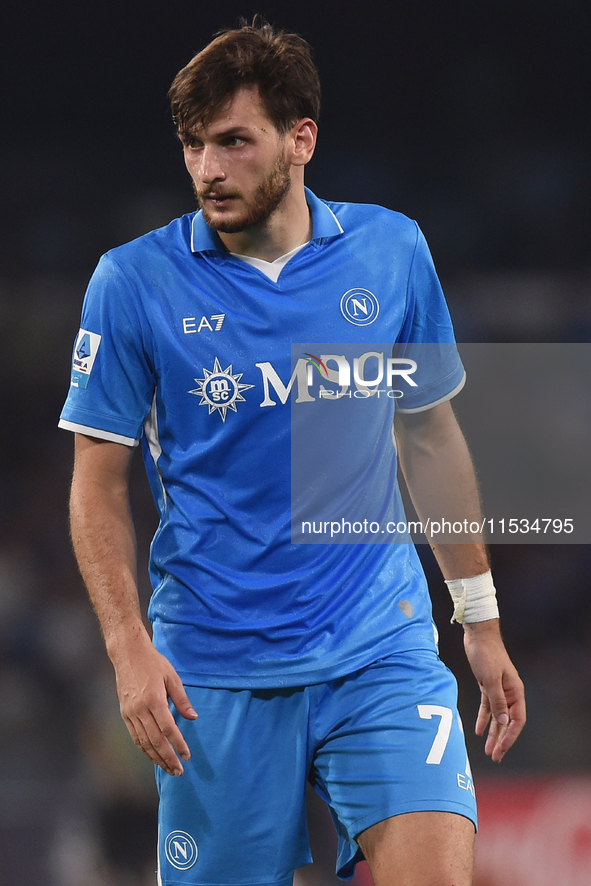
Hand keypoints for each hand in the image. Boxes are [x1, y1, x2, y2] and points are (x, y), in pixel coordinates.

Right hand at [111, 629, 197, 775]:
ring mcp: (130, 712)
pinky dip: (144, 749)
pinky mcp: (125, 713)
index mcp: (154, 699)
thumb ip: (182, 700)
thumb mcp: (172, 677)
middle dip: (168, 758)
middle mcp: (140, 709)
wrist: (128, 654)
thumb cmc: (153, 663)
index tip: (187, 756)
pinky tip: (153, 756)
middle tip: (179, 771)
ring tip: (168, 769)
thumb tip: (193, 718)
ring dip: (156, 758)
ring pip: (143, 742)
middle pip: (155, 740)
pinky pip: (135, 736)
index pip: (168, 729)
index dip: (178, 744)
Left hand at [462, 620, 525, 761]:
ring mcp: (498, 690)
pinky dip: (483, 719)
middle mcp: (509, 693)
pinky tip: (478, 731)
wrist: (478, 635)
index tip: (501, 749)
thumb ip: (497, 701)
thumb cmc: (487, 654)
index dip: (510, 737)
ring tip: (488, 750)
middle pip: (507, 722)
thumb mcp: (491, 678)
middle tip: (495, 757)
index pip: (516, 720)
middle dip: (501, 740)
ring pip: (497, 717)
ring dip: (493, 733)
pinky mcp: (487, 686)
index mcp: (515, 692)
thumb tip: (504, 722)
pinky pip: (487, 707)